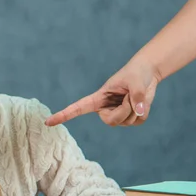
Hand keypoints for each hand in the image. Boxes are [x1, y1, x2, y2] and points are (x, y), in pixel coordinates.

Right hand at [45, 59, 159, 126]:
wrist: (147, 73)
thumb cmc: (136, 73)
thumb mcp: (135, 80)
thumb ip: (136, 96)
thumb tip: (139, 111)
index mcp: (98, 98)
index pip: (78, 108)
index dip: (64, 115)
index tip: (48, 122)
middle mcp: (105, 109)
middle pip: (111, 121)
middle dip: (125, 110)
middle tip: (131, 96)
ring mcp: (117, 115)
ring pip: (126, 122)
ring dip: (136, 108)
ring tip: (135, 94)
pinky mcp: (129, 118)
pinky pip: (138, 121)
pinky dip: (144, 112)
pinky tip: (141, 102)